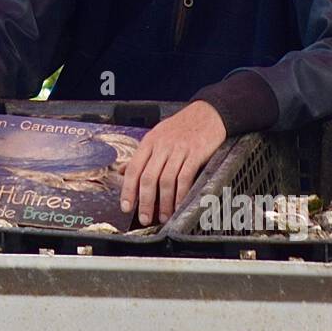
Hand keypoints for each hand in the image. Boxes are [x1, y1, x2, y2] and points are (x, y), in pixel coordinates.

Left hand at [121, 101, 226, 226]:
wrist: (208, 113)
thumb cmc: (182, 126)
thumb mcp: (156, 135)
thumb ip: (141, 155)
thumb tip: (122, 171)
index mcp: (149, 141)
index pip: (133, 169)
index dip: (128, 190)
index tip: (126, 206)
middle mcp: (162, 146)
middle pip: (148, 178)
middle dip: (145, 202)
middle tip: (144, 218)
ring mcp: (179, 150)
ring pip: (166, 181)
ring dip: (164, 203)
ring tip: (164, 216)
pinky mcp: (195, 154)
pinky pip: (185, 178)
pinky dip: (181, 195)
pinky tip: (180, 205)